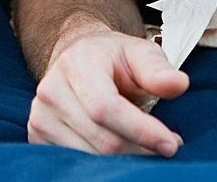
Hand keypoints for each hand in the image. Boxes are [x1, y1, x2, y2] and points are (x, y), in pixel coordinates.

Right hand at [29, 29, 187, 155]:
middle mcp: (51, 89)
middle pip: (100, 139)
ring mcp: (40, 115)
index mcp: (77, 63)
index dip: (140, 130)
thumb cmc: (114, 59)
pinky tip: (122, 149)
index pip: (105, 107)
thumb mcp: (140, 53)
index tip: (171, 143)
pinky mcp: (38, 135)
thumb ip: (158, 70)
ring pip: (90, 156)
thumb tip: (179, 84)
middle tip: (168, 144)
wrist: (78, 59)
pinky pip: (76, 162)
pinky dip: (105, 163)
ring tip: (146, 144)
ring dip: (126, 159)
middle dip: (140, 149)